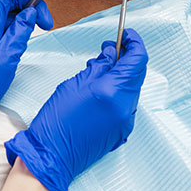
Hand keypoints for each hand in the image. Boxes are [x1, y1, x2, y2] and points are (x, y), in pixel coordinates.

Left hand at [0, 0, 52, 152]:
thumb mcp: (7, 58)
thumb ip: (20, 31)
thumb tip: (31, 12)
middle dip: (32, 2)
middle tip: (48, 21)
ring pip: (8, 10)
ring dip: (27, 14)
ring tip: (41, 28)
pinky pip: (3, 23)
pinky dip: (18, 24)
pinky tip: (27, 35)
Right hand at [5, 28, 147, 190]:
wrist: (52, 156)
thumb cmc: (57, 120)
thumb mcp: (74, 83)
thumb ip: (98, 66)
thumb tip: (112, 53)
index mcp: (112, 91)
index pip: (137, 59)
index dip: (134, 42)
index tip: (126, 34)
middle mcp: (125, 106)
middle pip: (137, 73)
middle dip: (126, 57)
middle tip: (109, 49)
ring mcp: (126, 120)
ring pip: (132, 87)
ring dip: (121, 74)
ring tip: (99, 70)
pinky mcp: (122, 130)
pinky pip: (127, 102)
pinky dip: (118, 90)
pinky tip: (101, 88)